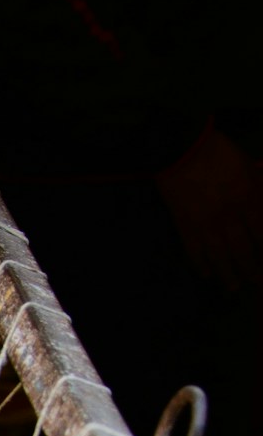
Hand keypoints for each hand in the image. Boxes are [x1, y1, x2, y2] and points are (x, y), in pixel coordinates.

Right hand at [156, 126, 262, 296]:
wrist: (180, 148)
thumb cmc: (218, 152)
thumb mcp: (247, 165)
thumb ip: (259, 186)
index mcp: (247, 197)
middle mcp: (228, 215)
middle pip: (243, 250)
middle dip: (252, 269)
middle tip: (257, 281)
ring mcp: (205, 222)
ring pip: (219, 256)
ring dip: (228, 274)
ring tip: (233, 287)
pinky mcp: (185, 224)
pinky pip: (194, 250)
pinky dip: (200, 264)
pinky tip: (206, 273)